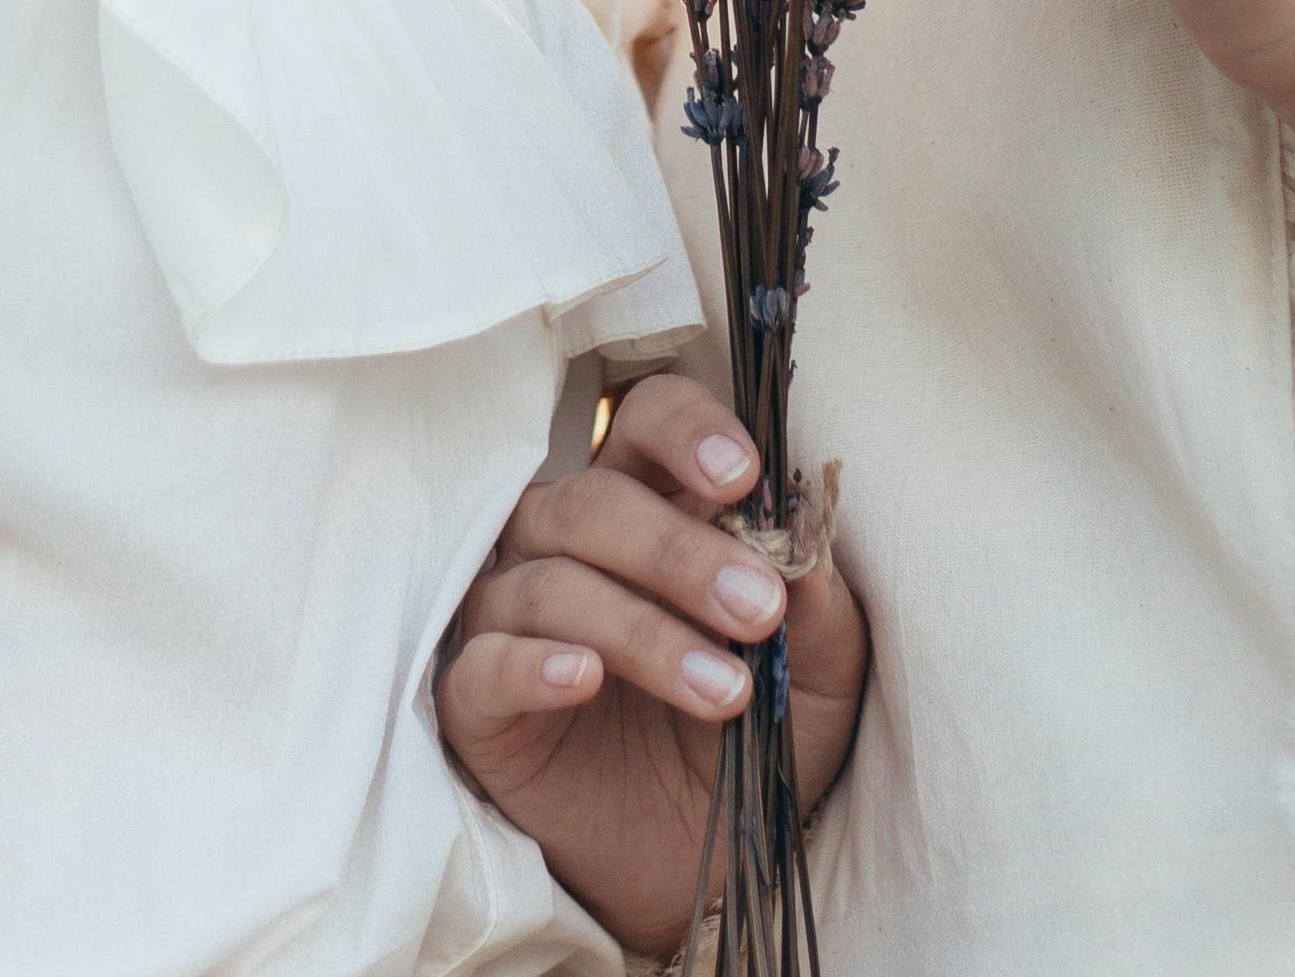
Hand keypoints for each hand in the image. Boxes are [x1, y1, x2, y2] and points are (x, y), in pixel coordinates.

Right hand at [436, 372, 868, 959]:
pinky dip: (531, 663)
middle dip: (682, 552)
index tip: (743, 475)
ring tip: (723, 693)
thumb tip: (809, 539)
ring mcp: (509, 617)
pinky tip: (585, 676)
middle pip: (594, 500)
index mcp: (649, 507)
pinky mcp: (474, 701)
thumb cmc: (746, 743)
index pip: (645, 422)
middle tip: (759, 612)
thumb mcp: (815, 682)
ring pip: (549, 581)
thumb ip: (821, 609)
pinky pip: (482, 664)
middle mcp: (564, 543)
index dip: (686, 432)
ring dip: (643, 630)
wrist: (696, 871)